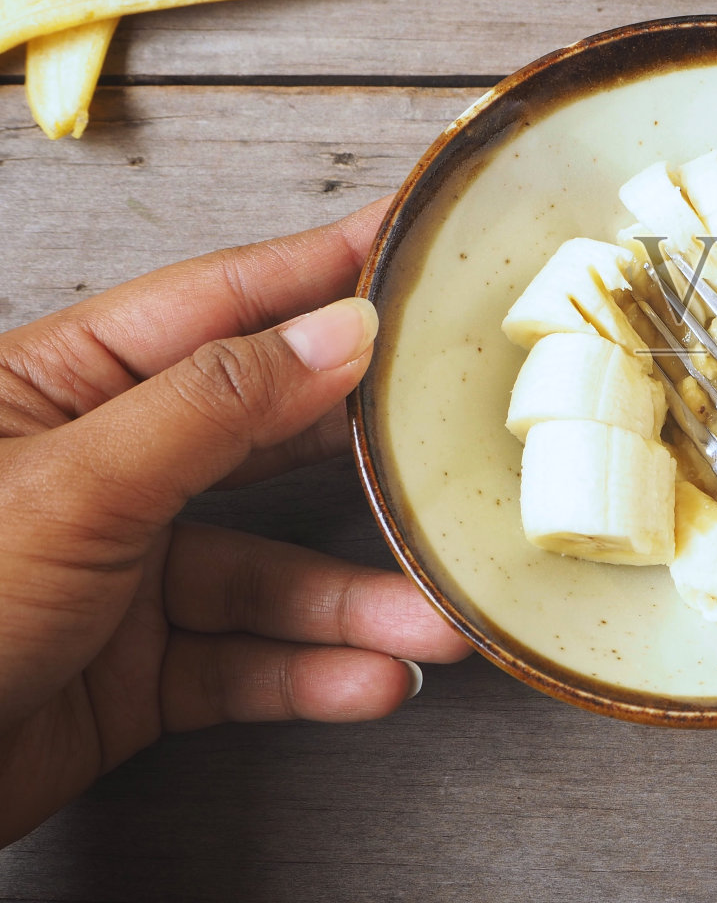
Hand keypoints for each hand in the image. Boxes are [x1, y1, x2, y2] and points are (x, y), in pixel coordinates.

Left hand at [0, 199, 469, 846]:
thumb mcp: (74, 484)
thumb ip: (215, 405)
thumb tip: (339, 330)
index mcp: (61, 387)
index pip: (217, 307)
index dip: (321, 271)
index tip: (412, 239)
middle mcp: (103, 468)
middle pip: (265, 434)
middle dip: (367, 450)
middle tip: (455, 422)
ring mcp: (124, 571)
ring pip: (269, 570)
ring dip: (355, 600)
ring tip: (434, 620)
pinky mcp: (139, 668)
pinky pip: (246, 662)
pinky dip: (311, 673)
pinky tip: (372, 678)